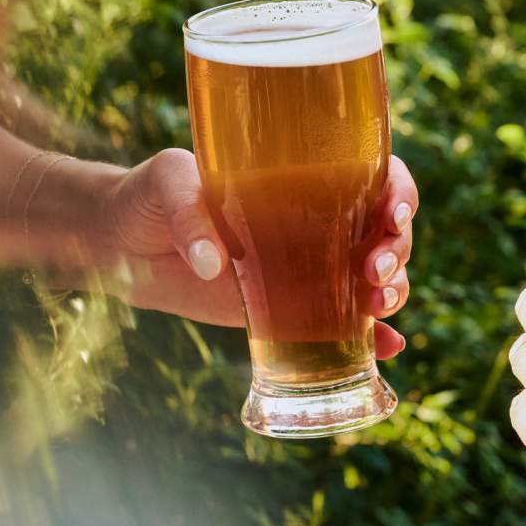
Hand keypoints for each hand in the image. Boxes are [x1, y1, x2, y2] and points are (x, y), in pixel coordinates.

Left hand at [101, 148, 416, 357]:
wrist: (125, 246)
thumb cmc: (151, 195)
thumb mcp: (168, 182)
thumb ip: (189, 210)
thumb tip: (213, 264)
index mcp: (305, 177)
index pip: (375, 175)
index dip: (399, 192)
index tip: (392, 214)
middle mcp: (319, 221)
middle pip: (387, 232)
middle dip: (397, 251)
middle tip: (374, 270)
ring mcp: (310, 268)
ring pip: (377, 278)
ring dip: (393, 292)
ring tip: (377, 308)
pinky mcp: (290, 309)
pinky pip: (343, 324)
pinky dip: (373, 339)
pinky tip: (388, 349)